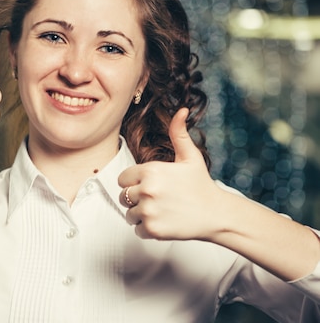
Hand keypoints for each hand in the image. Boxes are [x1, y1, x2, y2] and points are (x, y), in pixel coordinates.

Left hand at [118, 108, 222, 239]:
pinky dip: (147, 229)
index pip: (122, 178)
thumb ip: (179, 134)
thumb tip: (182, 109)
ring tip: (162, 210)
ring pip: (129, 213)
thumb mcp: (190, 157)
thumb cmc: (201, 185)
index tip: (150, 185)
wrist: (217, 215)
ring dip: (141, 214)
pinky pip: (137, 229)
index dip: (133, 182)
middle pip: (123, 196)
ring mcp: (149, 210)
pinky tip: (165, 222)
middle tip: (159, 199)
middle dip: (136, 199)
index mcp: (151, 170)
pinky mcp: (152, 229)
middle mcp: (147, 189)